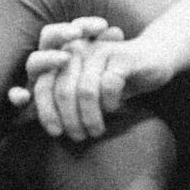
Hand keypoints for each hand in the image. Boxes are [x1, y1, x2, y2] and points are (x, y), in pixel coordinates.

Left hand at [7, 19, 173, 140]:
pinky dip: (110, 103)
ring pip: (85, 91)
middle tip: (78, 137)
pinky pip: (109, 85)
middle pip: (61, 91)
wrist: (155, 57)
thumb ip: (60, 101)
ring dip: (90, 117)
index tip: (55, 133)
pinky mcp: (121, 56)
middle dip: (69, 119)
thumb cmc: (114, 78)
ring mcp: (97, 51)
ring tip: (96, 131)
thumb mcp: (85, 89)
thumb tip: (34, 125)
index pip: (42, 86)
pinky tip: (113, 109)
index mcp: (59, 59)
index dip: (45, 111)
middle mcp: (74, 51)